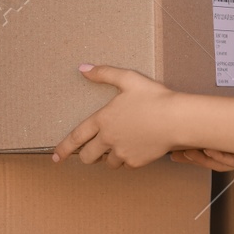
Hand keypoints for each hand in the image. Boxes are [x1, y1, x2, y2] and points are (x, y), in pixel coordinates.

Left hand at [52, 63, 181, 168]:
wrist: (177, 119)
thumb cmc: (154, 97)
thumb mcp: (129, 79)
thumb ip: (104, 73)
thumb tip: (83, 68)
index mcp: (103, 120)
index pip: (76, 137)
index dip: (63, 148)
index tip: (56, 157)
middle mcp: (109, 139)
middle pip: (88, 157)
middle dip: (87, 156)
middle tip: (91, 153)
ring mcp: (122, 152)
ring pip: (108, 163)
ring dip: (109, 157)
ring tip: (119, 147)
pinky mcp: (136, 162)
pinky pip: (126, 165)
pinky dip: (128, 159)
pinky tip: (137, 148)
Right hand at [171, 148, 233, 171]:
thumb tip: (219, 93)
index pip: (211, 146)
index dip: (194, 147)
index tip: (178, 143)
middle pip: (210, 158)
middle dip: (191, 157)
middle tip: (173, 154)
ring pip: (217, 162)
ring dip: (200, 158)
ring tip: (185, 153)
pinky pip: (231, 161)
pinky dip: (218, 156)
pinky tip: (207, 150)